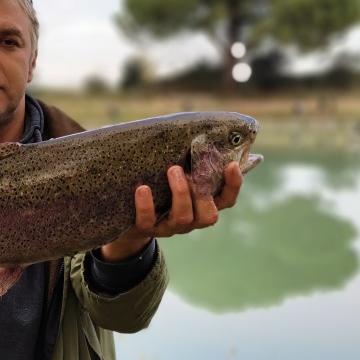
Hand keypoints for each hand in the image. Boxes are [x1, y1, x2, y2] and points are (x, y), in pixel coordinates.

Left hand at [100, 162, 243, 262]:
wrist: (126, 216)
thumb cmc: (158, 187)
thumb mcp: (176, 174)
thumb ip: (189, 161)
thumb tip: (200, 130)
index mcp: (201, 206)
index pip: (226, 200)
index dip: (233, 185)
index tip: (232, 165)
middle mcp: (190, 220)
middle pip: (209, 216)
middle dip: (202, 192)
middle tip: (190, 168)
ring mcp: (168, 227)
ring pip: (183, 218)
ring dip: (180, 193)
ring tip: (172, 170)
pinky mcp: (145, 229)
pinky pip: (148, 221)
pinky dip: (146, 206)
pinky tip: (142, 188)